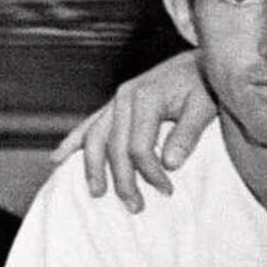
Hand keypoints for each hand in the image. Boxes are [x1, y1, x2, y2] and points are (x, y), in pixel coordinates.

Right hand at [50, 49, 214, 211]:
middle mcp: (125, 97)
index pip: (139, 146)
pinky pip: (91, 123)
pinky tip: (59, 158)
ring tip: (97, 192)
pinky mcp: (117, 101)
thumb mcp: (204, 107)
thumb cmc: (206, 84)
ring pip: (96, 137)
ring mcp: (118, 99)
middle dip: (122, 179)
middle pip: (114, 146)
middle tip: (135, 206)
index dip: (150, 172)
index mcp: (146, 97)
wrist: (202, 60)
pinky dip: (75, 141)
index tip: (166, 190)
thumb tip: (170, 164)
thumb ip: (188, 134)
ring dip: (93, 167)